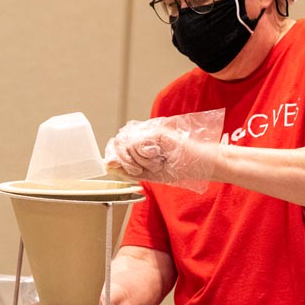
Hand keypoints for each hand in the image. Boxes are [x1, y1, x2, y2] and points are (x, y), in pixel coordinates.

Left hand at [104, 109, 223, 191]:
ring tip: (156, 162)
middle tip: (140, 169)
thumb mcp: (147, 174)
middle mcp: (143, 134)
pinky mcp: (156, 130)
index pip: (117, 145)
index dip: (116, 158)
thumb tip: (107, 164)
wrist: (198, 165)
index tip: (127, 168)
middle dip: (127, 162)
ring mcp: (149, 131)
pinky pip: (138, 143)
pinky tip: (158, 156)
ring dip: (140, 161)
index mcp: (140, 143)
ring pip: (127, 146)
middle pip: (118, 145)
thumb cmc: (178, 169)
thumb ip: (127, 170)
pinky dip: (146, 155)